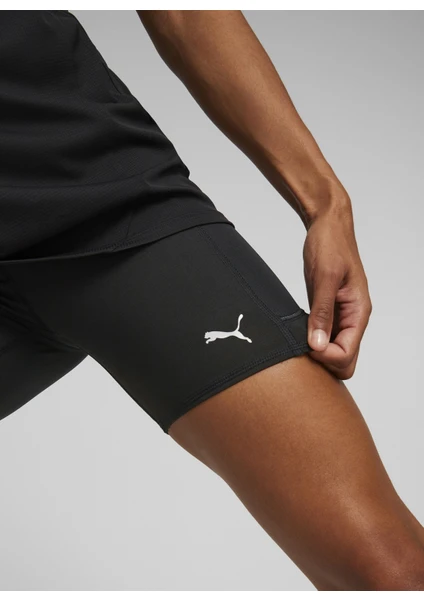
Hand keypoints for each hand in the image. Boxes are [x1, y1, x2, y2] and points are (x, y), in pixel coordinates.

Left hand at [302, 205, 371, 378]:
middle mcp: (352, 318)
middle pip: (344, 361)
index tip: (306, 344)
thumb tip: (318, 344)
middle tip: (301, 345)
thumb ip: (322, 312)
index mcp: (358, 312)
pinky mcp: (327, 311)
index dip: (325, 356)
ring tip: (296, 339)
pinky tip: (296, 333)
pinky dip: (310, 341)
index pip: (347, 354)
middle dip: (324, 361)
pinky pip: (323, 337)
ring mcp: (340, 316)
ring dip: (316, 353)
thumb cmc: (330, 244)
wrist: (328, 226)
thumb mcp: (325, 277)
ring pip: (333, 352)